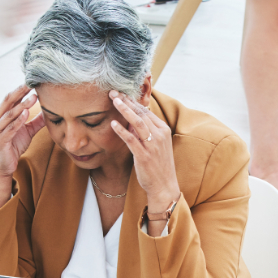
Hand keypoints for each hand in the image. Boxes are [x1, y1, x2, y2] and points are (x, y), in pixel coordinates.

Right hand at [0, 85, 44, 209]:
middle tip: (31, 83)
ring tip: (33, 97)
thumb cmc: (13, 146)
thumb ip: (35, 121)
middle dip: (20, 92)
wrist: (3, 166)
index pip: (10, 98)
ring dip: (22, 105)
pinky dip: (18, 120)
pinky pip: (9, 129)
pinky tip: (26, 114)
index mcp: (1, 115)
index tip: (32, 81)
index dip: (21, 89)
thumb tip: (48, 111)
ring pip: (9, 114)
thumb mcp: (26, 131)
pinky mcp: (0, 141)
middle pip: (8, 102)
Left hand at [109, 92, 179, 226]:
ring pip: (137, 122)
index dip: (132, 101)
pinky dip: (122, 131)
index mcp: (163, 129)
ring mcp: (152, 145)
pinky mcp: (144, 155)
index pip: (146, 111)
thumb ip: (146, 131)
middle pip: (141, 113)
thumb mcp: (155, 144)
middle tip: (113, 91)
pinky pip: (132, 140)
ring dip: (125, 110)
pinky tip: (113, 124)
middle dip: (126, 101)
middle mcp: (159, 135)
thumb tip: (132, 119)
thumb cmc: (158, 165)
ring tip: (114, 100)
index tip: (121, 93)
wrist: (164, 185)